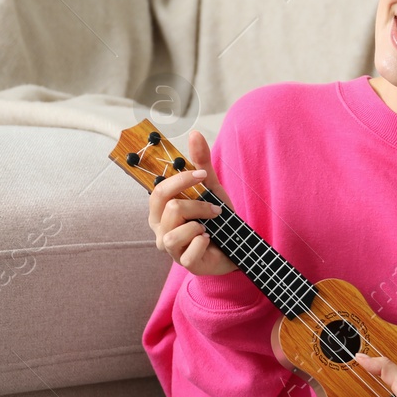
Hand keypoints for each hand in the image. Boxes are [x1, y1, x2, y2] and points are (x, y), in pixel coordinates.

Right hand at [147, 129, 236, 276]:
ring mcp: (170, 248)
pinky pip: (190, 250)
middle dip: (197, 203)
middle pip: (168, 207)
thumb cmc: (217, 217)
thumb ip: (201, 163)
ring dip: (200, 223)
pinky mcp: (184, 263)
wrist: (237, 244)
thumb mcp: (210, 188)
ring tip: (210, 225)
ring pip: (175, 231)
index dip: (181, 180)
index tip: (202, 175)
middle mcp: (160, 229)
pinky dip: (203, 241)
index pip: (160, 190)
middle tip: (214, 207)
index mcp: (160, 210)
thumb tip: (194, 133)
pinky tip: (210, 240)